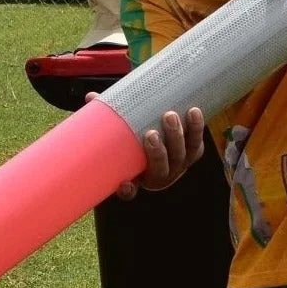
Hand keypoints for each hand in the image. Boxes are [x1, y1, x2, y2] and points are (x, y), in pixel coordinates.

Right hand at [88, 96, 204, 199]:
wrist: (166, 145)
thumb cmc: (136, 140)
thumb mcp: (120, 135)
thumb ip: (107, 119)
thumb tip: (91, 96)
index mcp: (138, 178)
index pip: (130, 191)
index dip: (128, 190)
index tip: (125, 183)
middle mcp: (160, 176)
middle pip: (160, 169)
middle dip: (157, 153)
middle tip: (150, 134)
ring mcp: (179, 165)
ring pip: (180, 155)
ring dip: (177, 136)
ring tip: (170, 115)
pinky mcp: (193, 152)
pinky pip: (196, 143)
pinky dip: (196, 128)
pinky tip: (194, 112)